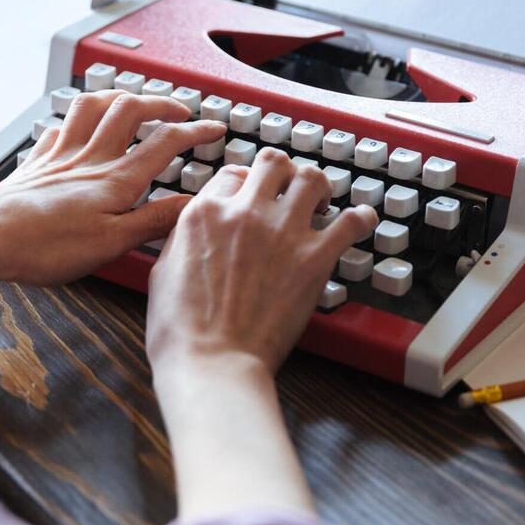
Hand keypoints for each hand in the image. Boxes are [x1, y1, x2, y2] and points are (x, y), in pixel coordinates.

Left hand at [0, 90, 225, 285]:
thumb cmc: (44, 247)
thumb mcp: (112, 244)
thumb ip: (154, 221)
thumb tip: (191, 205)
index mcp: (115, 179)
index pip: (165, 142)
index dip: (195, 131)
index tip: (214, 128)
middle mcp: (89, 158)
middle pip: (129, 110)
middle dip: (160, 103)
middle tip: (179, 110)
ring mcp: (60, 155)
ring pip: (92, 106)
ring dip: (117, 97)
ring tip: (133, 100)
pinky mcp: (36, 162)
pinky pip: (59, 126)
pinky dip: (74, 118)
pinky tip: (76, 125)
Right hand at [145, 148, 378, 377]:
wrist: (212, 361)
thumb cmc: (182, 330)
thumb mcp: (163, 269)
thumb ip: (185, 238)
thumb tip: (198, 229)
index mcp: (204, 214)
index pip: (233, 174)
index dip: (247, 182)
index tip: (255, 195)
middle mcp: (245, 213)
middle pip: (274, 163)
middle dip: (284, 173)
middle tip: (289, 190)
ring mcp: (282, 232)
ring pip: (312, 179)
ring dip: (319, 187)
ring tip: (322, 202)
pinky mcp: (314, 258)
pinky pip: (350, 222)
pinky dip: (360, 218)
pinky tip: (361, 221)